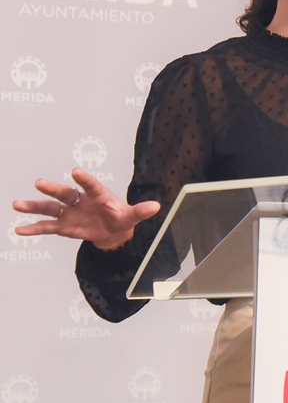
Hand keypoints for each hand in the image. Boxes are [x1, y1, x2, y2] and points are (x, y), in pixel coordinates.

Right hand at [12, 169, 160, 249]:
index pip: (91, 185)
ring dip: (34, 206)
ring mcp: (69, 212)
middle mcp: (80, 200)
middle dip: (53, 189)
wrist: (112, 230)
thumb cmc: (120, 217)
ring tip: (17, 204)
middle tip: (39, 183)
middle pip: (65, 193)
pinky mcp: (63, 226)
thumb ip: (140, 211)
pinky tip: (19, 229)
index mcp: (98, 195)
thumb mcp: (132, 216)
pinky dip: (34, 228)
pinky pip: (47, 226)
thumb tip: (156, 207)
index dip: (85, 179)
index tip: (76, 171)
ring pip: (50, 208)